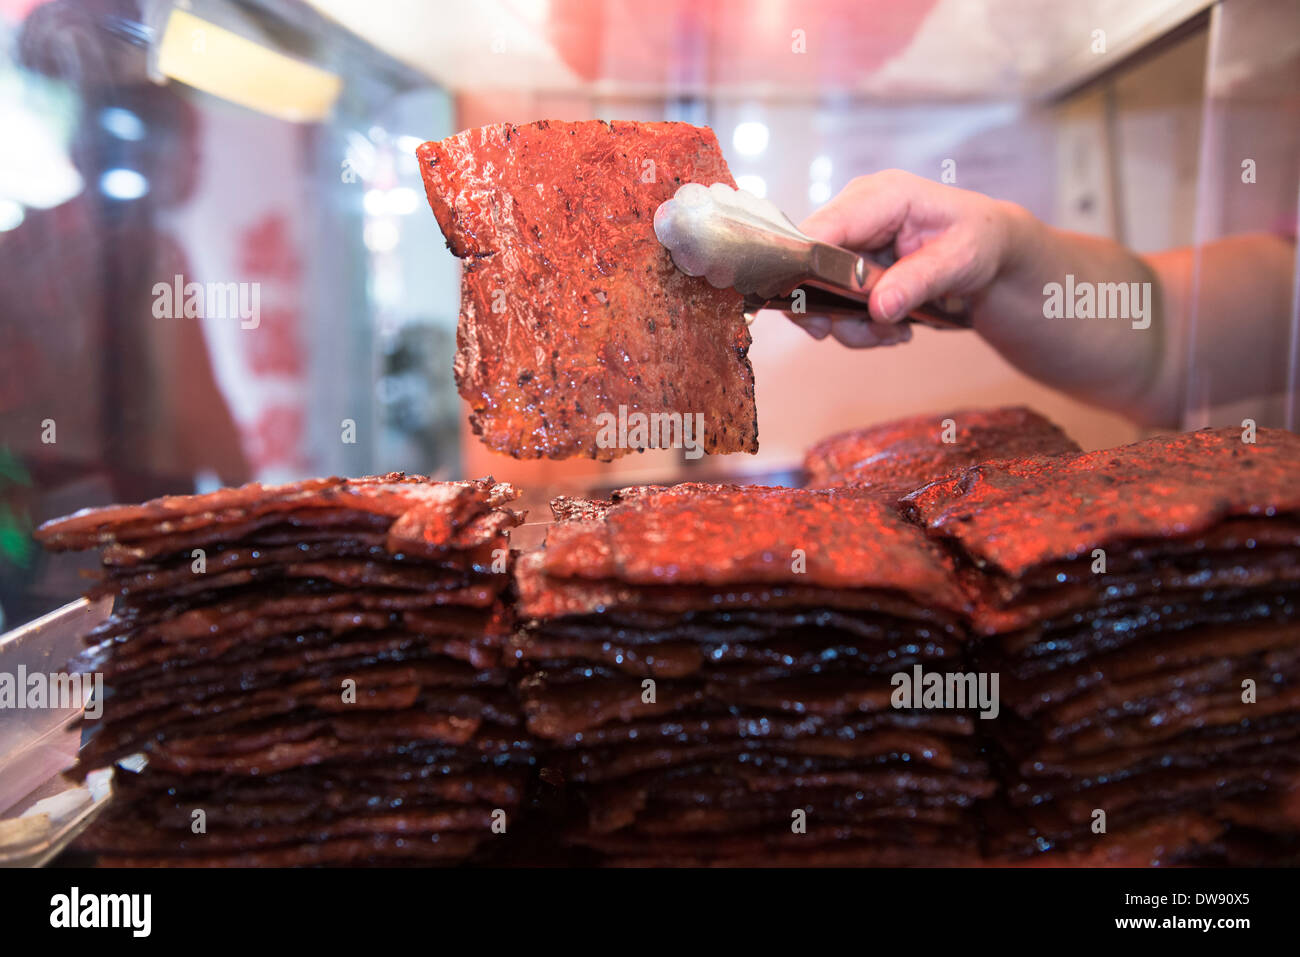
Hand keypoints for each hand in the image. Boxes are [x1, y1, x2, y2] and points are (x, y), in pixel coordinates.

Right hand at [792, 170, 1024, 347]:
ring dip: (850, 324)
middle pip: (808, 265)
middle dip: (833, 309)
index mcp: (882, 196)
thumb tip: (877, 307)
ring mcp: (850, 240)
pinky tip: (891, 326)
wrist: (987, 250)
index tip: (812, 312)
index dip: (804, 267)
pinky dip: (858, 324)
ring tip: (894, 332)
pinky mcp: (848, 264)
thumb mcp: (960, 259)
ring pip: (818, 292)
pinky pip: (834, 301)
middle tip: (871, 333)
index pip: (823, 227)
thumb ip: (918, 281)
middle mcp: (856, 214)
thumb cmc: (978, 239)